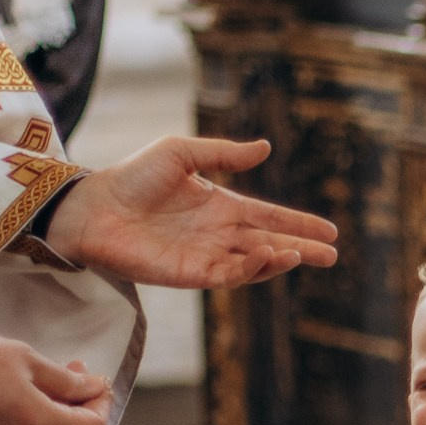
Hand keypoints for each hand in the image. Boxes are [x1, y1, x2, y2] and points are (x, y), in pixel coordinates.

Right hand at [0, 334, 110, 424]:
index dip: (102, 404)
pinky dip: (36, 410)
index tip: (97, 378)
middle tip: (75, 365)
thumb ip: (65, 379)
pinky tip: (24, 384)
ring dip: (58, 403)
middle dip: (81, 400)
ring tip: (50, 369)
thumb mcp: (25, 360)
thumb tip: (95, 387)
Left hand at [43, 137, 338, 289]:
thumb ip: (223, 154)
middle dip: (302, 250)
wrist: (94, 206)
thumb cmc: (131, 176)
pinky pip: (228, 276)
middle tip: (331, 255)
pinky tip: (267, 255)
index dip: (298, 224)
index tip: (330, 231)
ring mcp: (205, 256)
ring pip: (253, 263)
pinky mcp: (189, 274)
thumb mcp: (181, 152)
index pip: (269, 217)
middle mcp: (218, 233)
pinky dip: (251, 269)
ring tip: (300, 254)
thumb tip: (266, 148)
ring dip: (279, 260)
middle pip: (270, 244)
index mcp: (220, 205)